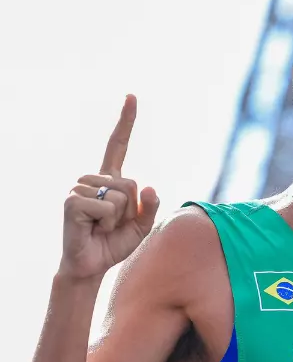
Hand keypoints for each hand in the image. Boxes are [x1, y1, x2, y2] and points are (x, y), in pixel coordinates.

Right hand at [59, 95, 159, 280]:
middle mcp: (93, 179)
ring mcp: (80, 188)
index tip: (131, 96)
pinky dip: (107, 223)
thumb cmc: (114, 243)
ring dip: (118, 218)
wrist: (91, 265)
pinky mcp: (72, 200)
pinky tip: (93, 229)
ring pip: (120, 196)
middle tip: (112, 224)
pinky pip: (107, 207)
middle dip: (131, 210)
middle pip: (132, 183)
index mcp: (110, 180)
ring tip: (101, 227)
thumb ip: (151, 207)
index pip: (117, 145)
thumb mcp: (142, 226)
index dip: (125, 121)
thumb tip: (149, 186)